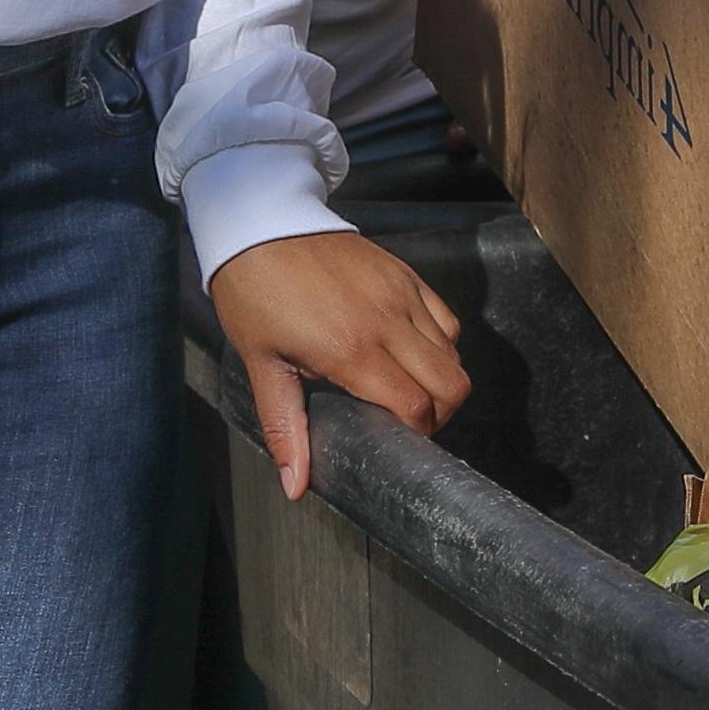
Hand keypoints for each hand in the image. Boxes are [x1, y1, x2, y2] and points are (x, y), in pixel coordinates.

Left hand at [213, 229, 470, 501]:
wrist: (261, 223)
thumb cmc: (254, 295)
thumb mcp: (260, 365)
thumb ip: (286, 427)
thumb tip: (296, 486)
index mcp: (350, 350)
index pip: (414, 406)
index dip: (416, 434)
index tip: (399, 444)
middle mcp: (388, 322)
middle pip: (450, 385)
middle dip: (439, 415)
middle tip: (410, 424)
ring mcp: (403, 295)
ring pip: (453, 354)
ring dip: (440, 382)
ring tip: (410, 391)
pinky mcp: (408, 275)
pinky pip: (447, 320)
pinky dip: (442, 345)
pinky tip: (413, 353)